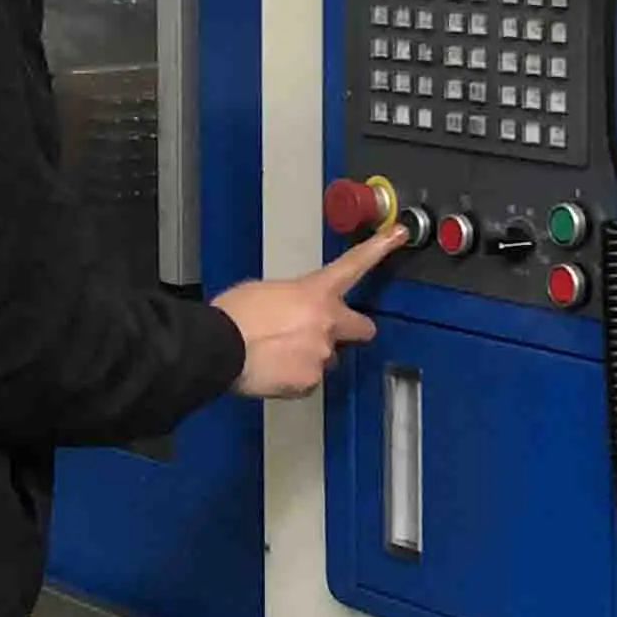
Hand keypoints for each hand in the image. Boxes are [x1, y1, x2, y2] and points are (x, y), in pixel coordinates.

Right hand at [211, 225, 406, 397]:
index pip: (354, 264)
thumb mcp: (265, 290)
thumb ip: (293, 298)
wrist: (218, 348)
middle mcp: (327, 323)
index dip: (380, 248)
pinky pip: (308, 380)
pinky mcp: (308, 381)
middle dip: (350, 331)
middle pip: (362, 328)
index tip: (398, 234)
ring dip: (310, 356)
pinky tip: (272, 369)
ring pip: (327, 359)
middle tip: (326, 333)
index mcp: (315, 291)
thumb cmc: (233, 316)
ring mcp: (321, 355)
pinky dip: (294, 377)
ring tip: (278, 353)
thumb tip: (294, 311)